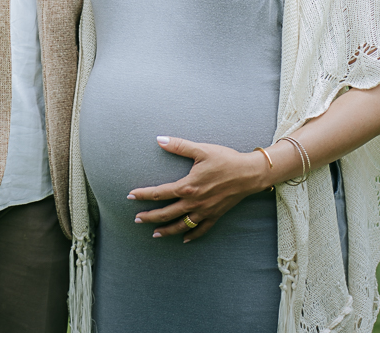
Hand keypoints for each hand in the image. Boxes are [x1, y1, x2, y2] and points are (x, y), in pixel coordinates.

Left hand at [127, 136, 267, 242]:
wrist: (249, 173)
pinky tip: (184, 239)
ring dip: (166, 230)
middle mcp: (194, 203)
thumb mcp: (201, 149)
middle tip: (137, 219)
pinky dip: (191, 235)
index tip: (130, 196)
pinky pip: (201, 230)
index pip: (160, 193)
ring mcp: (205, 211)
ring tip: (154, 234)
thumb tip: (159, 139)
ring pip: (181, 225)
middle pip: (166, 213)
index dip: (143, 195)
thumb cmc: (225, 159)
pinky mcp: (215, 216)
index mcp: (188, 187)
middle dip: (150, 217)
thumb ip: (178, 145)